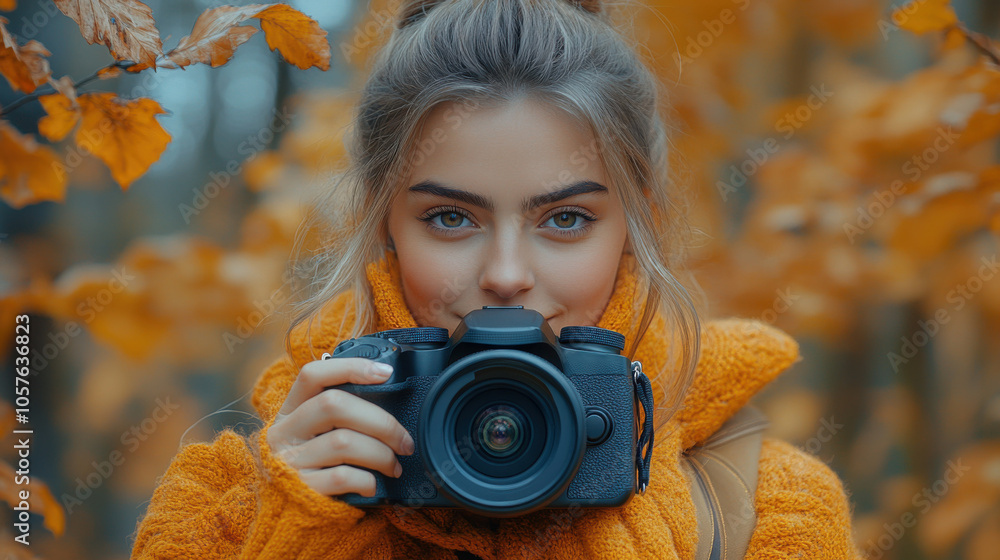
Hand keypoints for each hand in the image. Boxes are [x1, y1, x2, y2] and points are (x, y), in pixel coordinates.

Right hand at [265, 356, 414, 496]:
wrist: (287, 518)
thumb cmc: (315, 466)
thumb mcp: (317, 435)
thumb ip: (341, 415)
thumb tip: (388, 396)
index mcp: (290, 411)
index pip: (312, 375)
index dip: (350, 368)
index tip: (386, 373)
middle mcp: (284, 432)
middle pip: (334, 405)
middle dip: (381, 421)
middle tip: (405, 441)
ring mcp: (289, 461)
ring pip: (344, 442)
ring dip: (381, 454)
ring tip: (394, 466)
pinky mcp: (300, 490)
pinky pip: (342, 477)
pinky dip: (367, 480)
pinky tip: (373, 485)